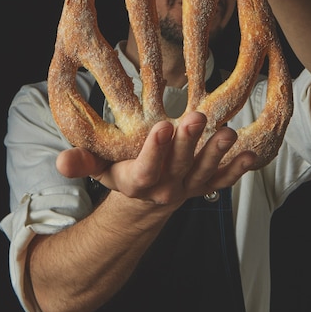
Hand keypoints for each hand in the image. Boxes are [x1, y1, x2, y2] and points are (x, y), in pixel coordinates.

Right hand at [56, 112, 258, 207]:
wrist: (146, 193)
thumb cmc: (121, 169)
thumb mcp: (99, 166)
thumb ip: (82, 162)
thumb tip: (61, 161)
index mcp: (137, 182)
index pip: (146, 169)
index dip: (155, 151)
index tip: (163, 127)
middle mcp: (165, 189)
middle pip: (178, 166)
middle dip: (188, 142)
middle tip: (197, 118)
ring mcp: (187, 187)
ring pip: (203, 172)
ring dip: (216, 153)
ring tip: (228, 133)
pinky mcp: (205, 184)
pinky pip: (222, 180)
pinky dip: (236, 169)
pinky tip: (249, 155)